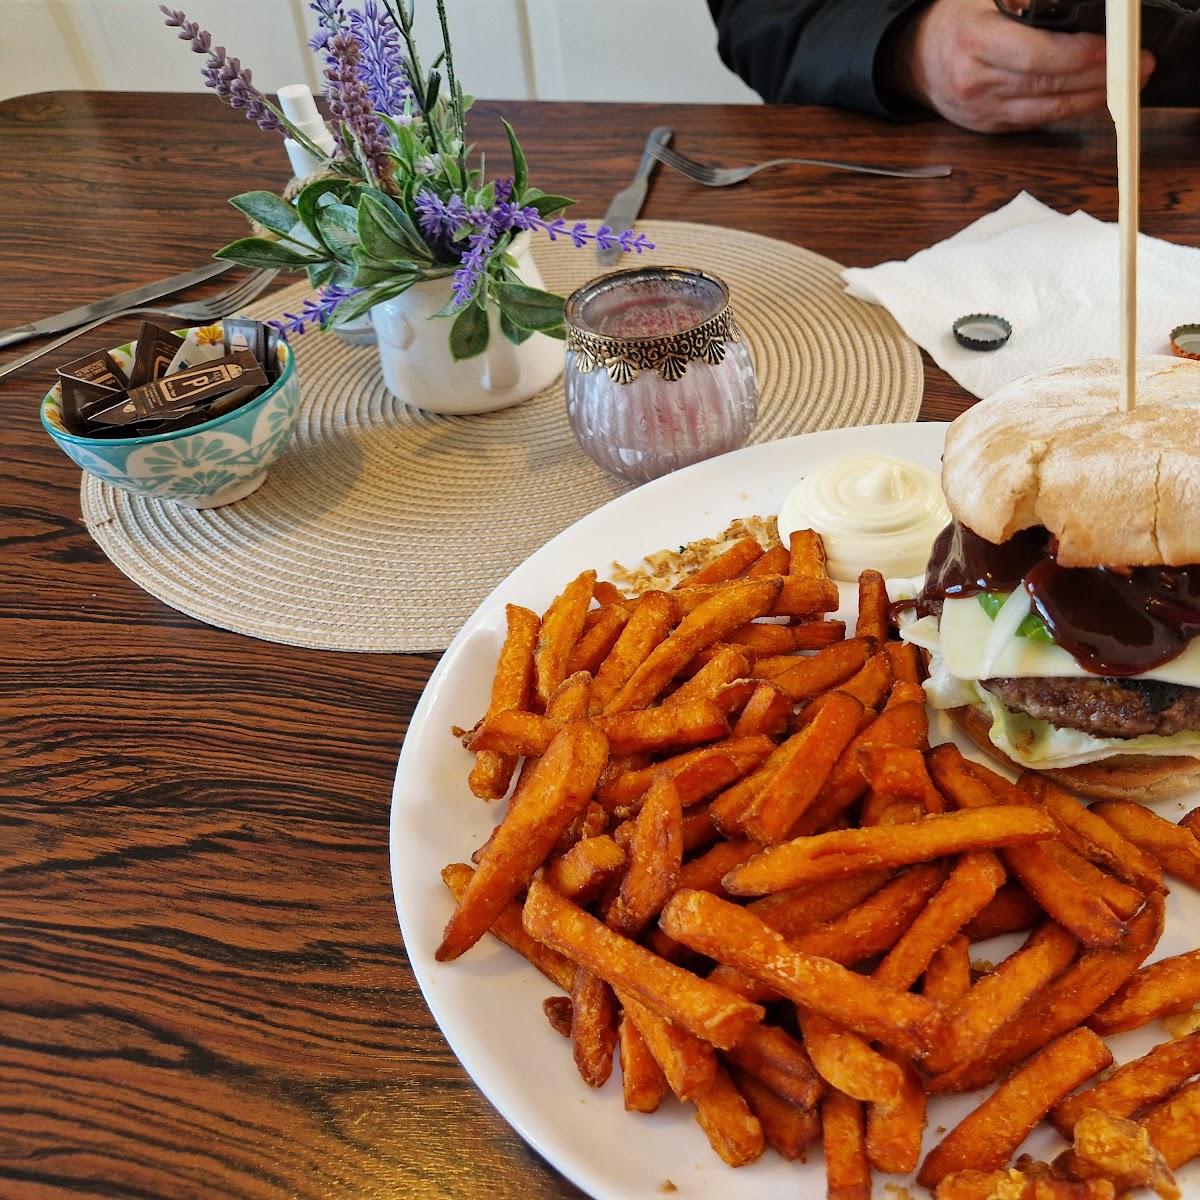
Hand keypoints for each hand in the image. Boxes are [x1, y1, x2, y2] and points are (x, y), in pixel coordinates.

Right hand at [888, 0, 1154, 132]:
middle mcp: (975, 82)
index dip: (1076, 55)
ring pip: (1047, 109)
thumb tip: (1073, 3)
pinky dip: (1071, 108)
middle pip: (1046, 85)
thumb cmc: (958, 18)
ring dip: (1092, 97)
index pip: (1033, 56)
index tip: (1110, 47)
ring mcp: (983, 110)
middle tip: (1138, 65)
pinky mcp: (992, 126)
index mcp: (973, 41)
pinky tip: (1097, 96)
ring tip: (1128, 83)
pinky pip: (1038, 120)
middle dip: (1098, 77)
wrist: (919, 59)